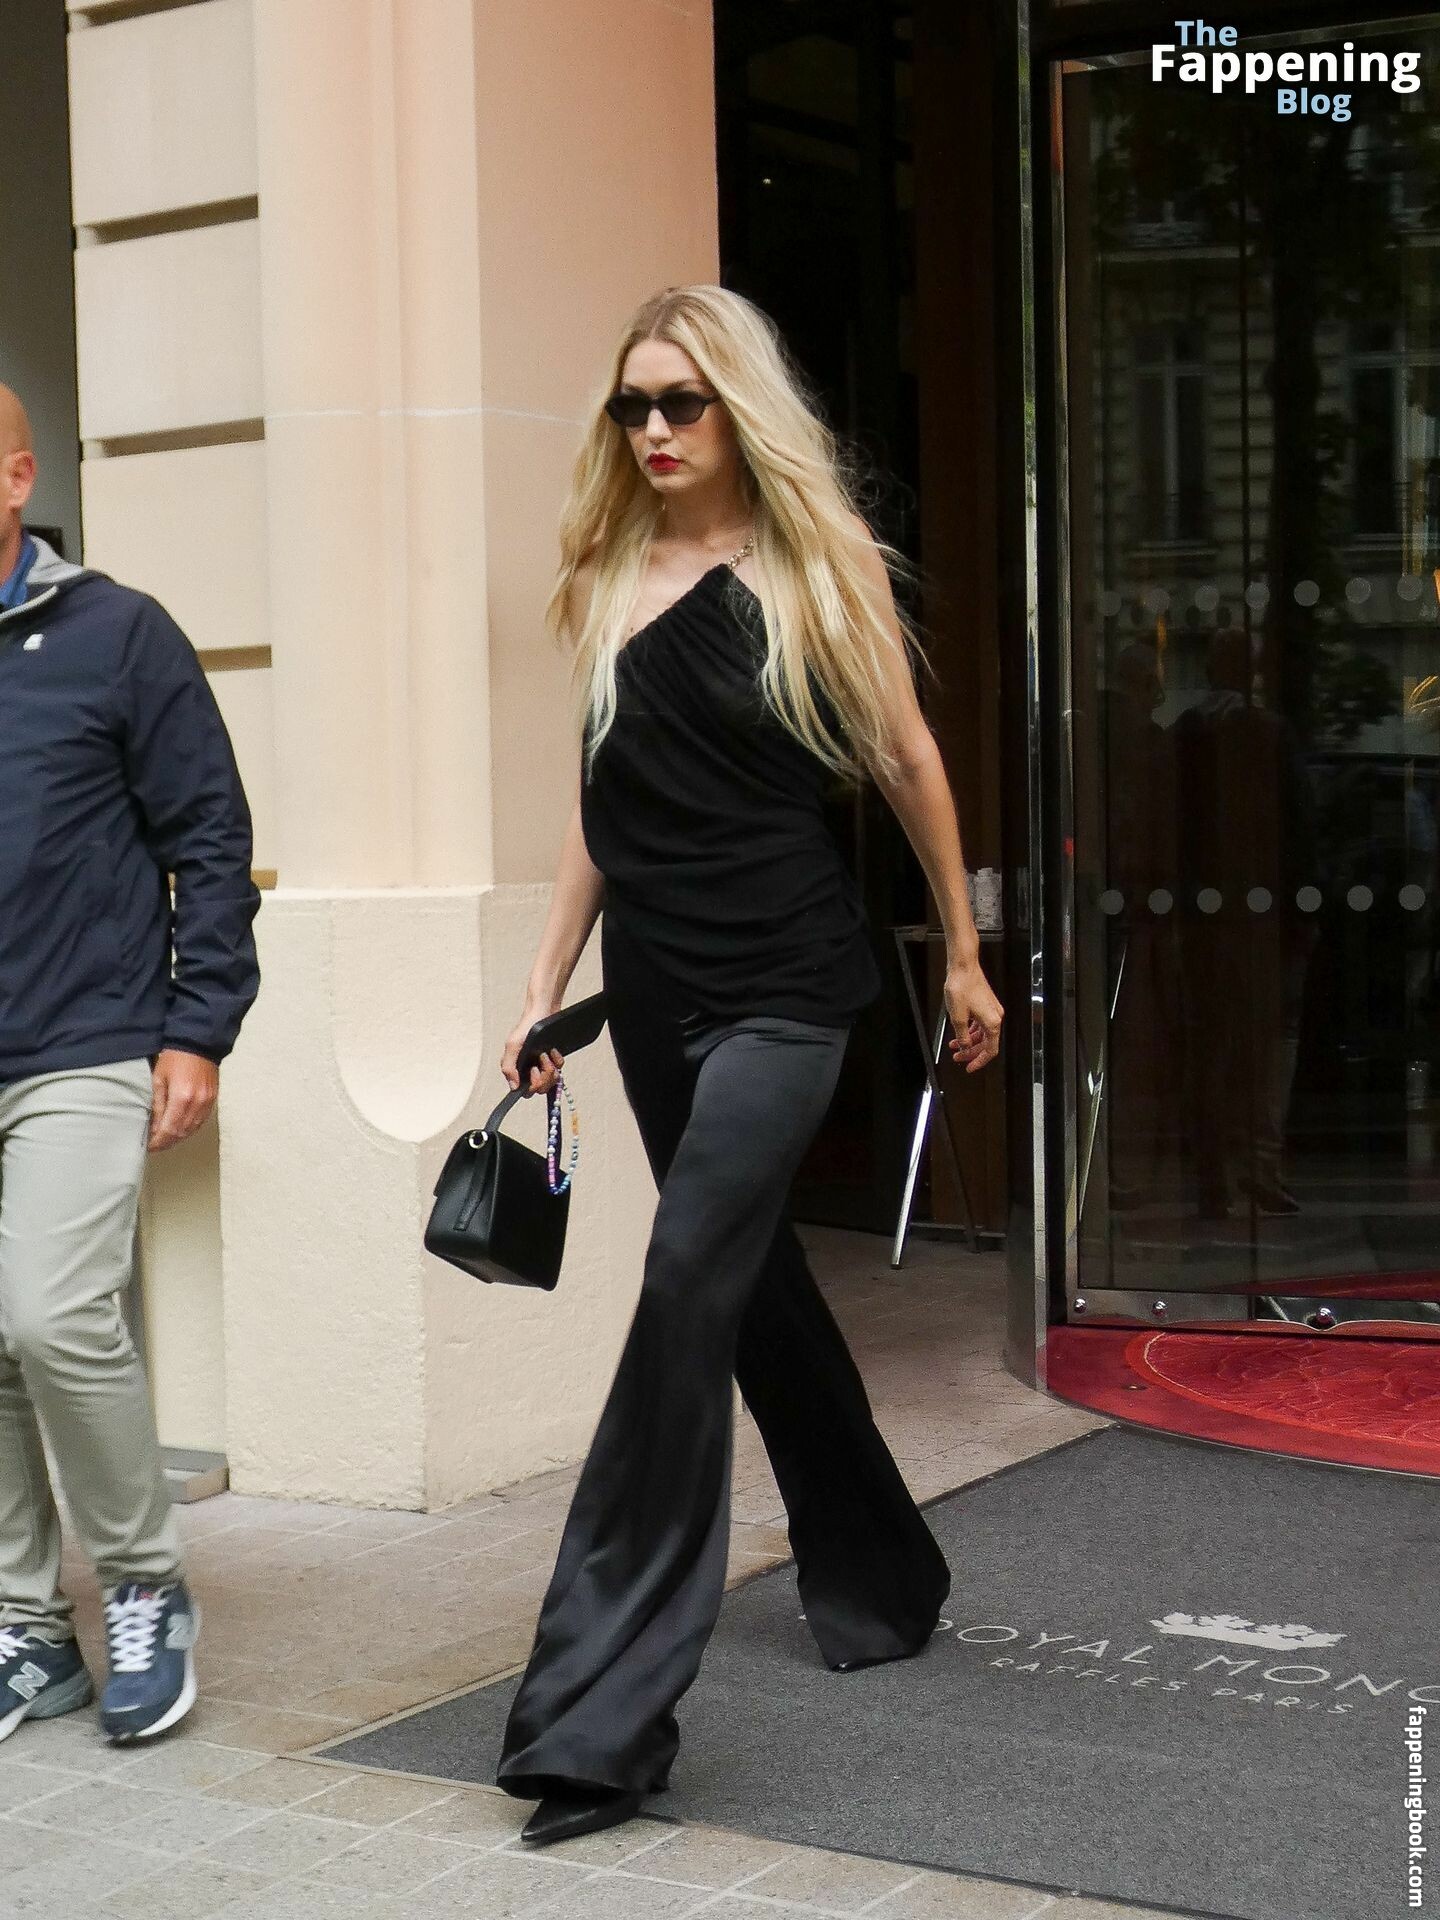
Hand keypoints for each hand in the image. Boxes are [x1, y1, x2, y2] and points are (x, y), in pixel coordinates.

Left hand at [148, 1050, 219, 1150]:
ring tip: (166, 1139)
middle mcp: (197, 1103)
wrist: (198, 1043)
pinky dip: (190, 1128)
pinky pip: (201, 1121)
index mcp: (182, 1098)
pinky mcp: (213, 1099)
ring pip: (192, 1129)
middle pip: (182, 1132)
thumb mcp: (159, 1079)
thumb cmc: (175, 1057)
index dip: (159, 1141)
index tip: (150, 1146)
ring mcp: (207, 1102)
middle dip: (168, 1142)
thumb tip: (153, 1126)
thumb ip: (157, 1104)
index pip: (169, 1129)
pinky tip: (181, 1128)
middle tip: (156, 1145)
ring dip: (179, 1137)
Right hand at [501, 1004, 564, 1096]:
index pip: (526, 1091)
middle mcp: (530, 1069)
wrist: (543, 1012)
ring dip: (551, 1068)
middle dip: (544, 1076)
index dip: (533, 1086)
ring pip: (551, 1080)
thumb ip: (508, 1067)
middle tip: (542, 1061)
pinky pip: (560, 1068)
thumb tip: (513, 1086)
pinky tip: (552, 1050)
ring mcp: (542, 1065)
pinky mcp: (553, 1059)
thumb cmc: (526, 1026)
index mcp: (518, 1069)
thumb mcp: (512, 1045)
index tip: (534, 1072)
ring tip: (545, 1054)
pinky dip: (558, 1060)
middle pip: (541, 1088)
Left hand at [944, 958, 1002, 1073]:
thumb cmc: (962, 988)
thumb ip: (962, 1036)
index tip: (969, 1067)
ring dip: (969, 1041)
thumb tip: (964, 1047)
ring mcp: (991, 1010)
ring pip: (982, 1033)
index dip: (979, 1061)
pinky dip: (971, 1031)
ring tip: (954, 1045)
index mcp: (992, 1022)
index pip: (990, 1050)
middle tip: (958, 1057)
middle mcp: (995, 1017)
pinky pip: (980, 1024)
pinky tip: (961, 1032)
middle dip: (971, 1052)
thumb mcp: (958, 1017)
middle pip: (986, 1043)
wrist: (963, 967)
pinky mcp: (986, 1004)